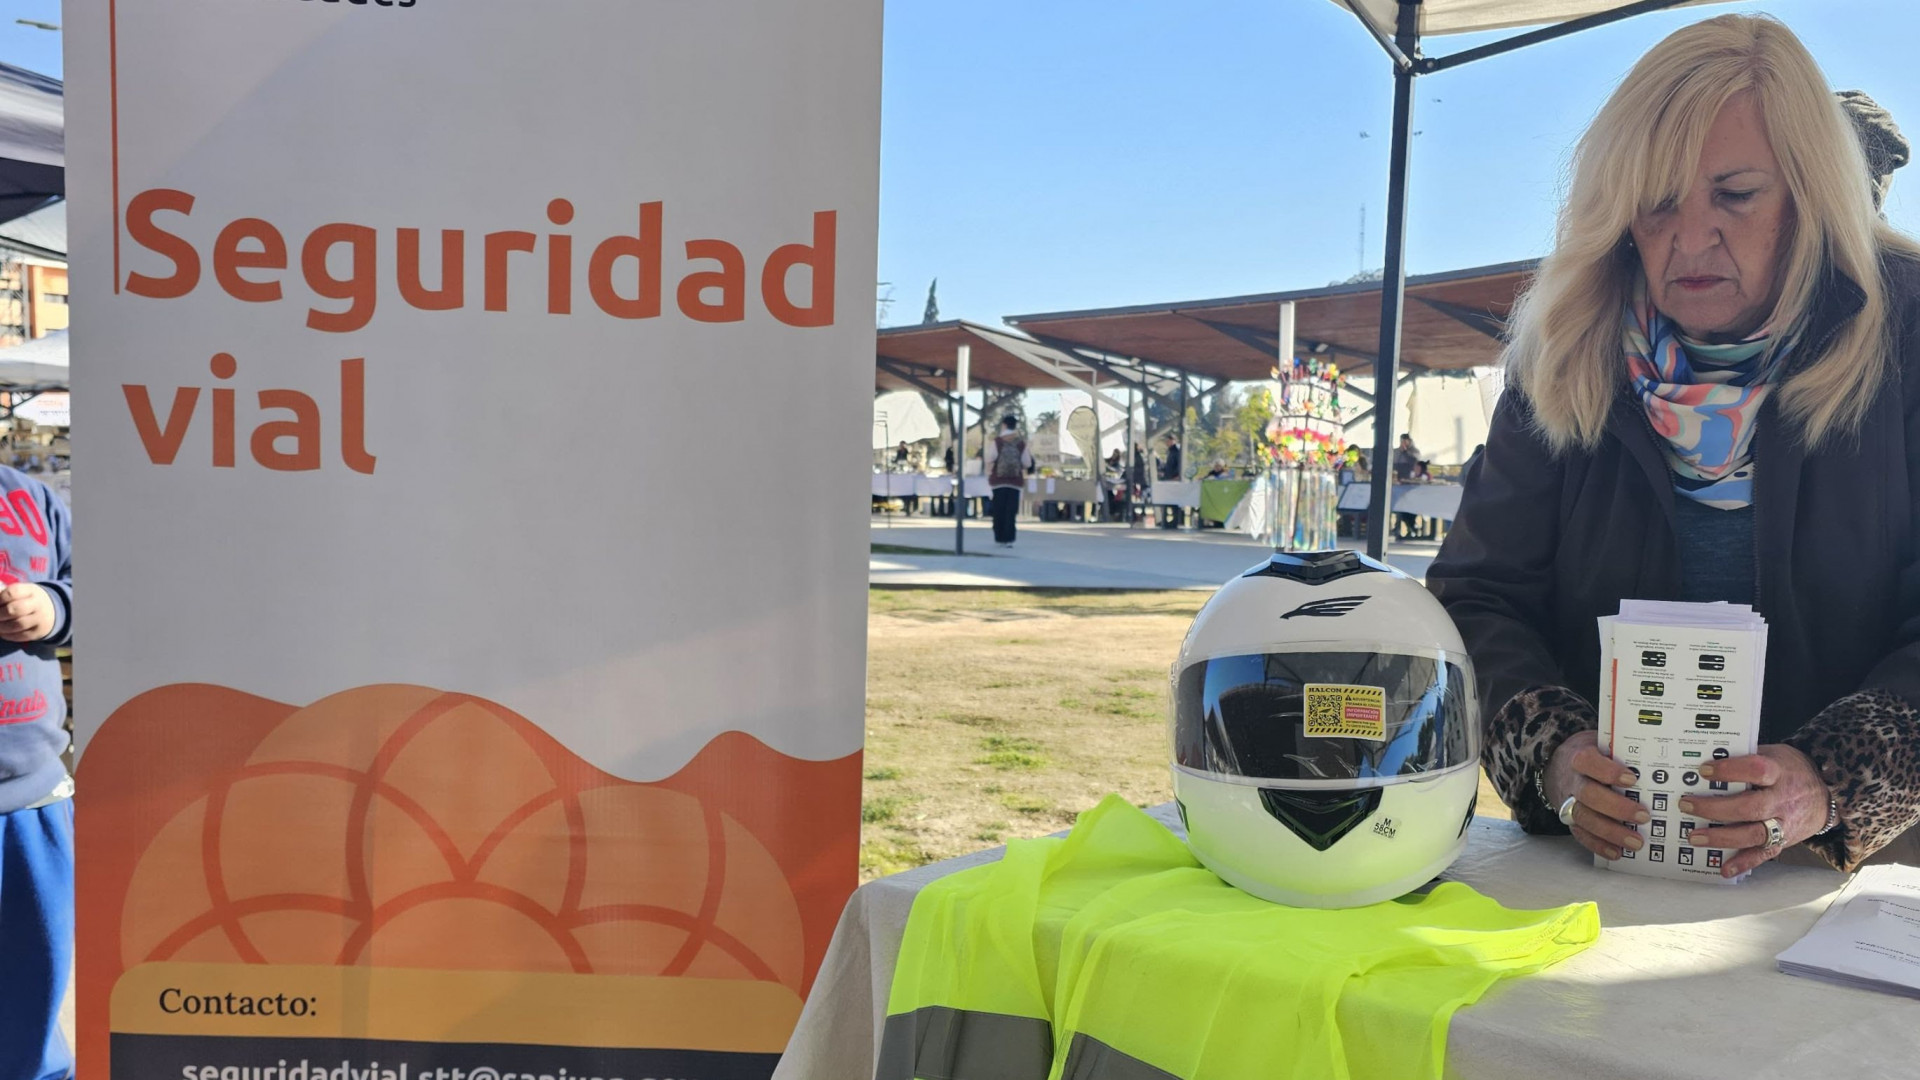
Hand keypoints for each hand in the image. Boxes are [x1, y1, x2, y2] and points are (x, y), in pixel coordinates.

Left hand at [0, 583, 54, 642]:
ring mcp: (40, 619)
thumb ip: (4, 595)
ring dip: (2, 627)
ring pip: (16, 625)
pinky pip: (20, 636)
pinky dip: (7, 635)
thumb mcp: (20, 592)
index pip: (12, 593)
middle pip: (14, 610)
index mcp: (31, 591)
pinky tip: (3, 632)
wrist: (51, 611)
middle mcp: (38, 604)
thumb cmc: (27, 600)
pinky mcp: (38, 632)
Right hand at [1544, 729, 1649, 860]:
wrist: (1558, 766)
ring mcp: (1568, 801)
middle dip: (1616, 807)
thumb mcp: (1603, 743)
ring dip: (1610, 832)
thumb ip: (1623, 751)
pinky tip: (1617, 852)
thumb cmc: (1594, 755)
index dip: (1607, 771)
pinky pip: (1580, 834)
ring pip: (1583, 817)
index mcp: (1580, 756)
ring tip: (1636, 842)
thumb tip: (1658, 762)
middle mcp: (1572, 780)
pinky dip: (1598, 845)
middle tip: (1643, 816)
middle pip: (1587, 794)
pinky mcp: (1570, 819)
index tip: (1632, 779)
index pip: (1587, 761)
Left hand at [1676, 745, 1829, 877]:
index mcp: (1779, 772)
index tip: (1704, 771)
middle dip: (1715, 808)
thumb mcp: (1772, 754)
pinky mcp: (1783, 841)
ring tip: (1694, 837)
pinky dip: (1743, 863)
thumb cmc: (1789, 770)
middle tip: (1686, 805)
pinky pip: (1763, 855)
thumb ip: (1745, 756)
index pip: (1755, 770)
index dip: (1729, 770)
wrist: (1826, 794)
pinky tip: (1723, 868)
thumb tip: (1707, 756)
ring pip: (1754, 834)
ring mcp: (1784, 823)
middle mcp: (1782, 800)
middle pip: (1750, 807)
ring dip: (1722, 838)